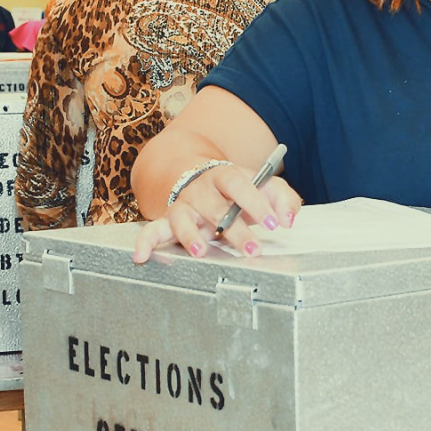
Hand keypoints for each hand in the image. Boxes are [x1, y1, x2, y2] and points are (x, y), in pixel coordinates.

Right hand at [132, 164, 301, 263]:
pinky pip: (152, 230)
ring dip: (190, 236)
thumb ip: (282, 198)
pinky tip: (141, 256)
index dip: (256, 203)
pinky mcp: (168, 221)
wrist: (197, 174)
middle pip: (216, 208)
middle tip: (253, 249)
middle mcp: (201, 190)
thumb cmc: (236, 187)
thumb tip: (289, 219)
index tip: (273, 224)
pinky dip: (145, 242)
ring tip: (200, 251)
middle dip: (235, 230)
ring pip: (182, 218)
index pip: (240, 185)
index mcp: (226, 176)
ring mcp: (183, 205)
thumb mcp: (264, 185)